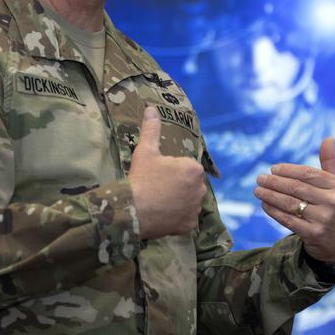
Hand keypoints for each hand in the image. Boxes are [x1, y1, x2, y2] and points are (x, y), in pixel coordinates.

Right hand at [129, 106, 206, 238]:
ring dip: (179, 201)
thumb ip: (152, 129)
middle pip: (190, 185)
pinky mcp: (189, 225)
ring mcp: (195, 209)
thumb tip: (151, 108)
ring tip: (159, 202)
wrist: (133, 210)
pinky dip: (177, 217)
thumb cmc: (141, 178)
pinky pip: (186, 219)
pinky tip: (163, 214)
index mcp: (193, 169)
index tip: (158, 175)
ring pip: (189, 202)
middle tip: (158, 188)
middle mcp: (200, 189)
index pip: (187, 167)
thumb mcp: (145, 151)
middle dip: (178, 186)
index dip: (172, 170)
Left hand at [253, 137, 334, 262]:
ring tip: (257, 191)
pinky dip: (273, 211)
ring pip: (289, 203)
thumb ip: (330, 162)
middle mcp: (333, 202)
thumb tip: (329, 137)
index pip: (307, 173)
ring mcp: (324, 219)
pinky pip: (287, 219)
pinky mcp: (313, 234)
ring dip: (269, 195)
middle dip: (274, 182)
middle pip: (295, 187)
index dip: (287, 170)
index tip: (272, 169)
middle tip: (259, 179)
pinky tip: (264, 204)